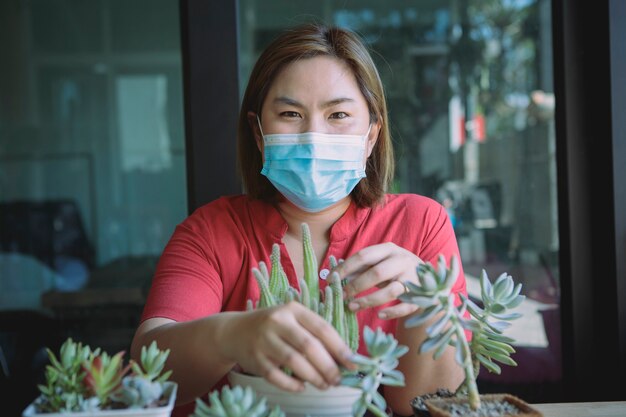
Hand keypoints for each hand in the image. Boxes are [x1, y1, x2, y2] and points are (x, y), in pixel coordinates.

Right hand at [223, 301, 355, 391]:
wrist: (235, 331)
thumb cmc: (273, 327)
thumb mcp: (292, 320)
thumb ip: (314, 334)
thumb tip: (344, 358)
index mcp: (293, 309)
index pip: (321, 328)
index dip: (339, 347)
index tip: (353, 363)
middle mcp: (278, 321)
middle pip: (309, 346)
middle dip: (328, 366)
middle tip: (338, 379)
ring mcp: (264, 340)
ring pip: (294, 361)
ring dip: (314, 377)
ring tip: (325, 385)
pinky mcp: (254, 358)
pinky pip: (276, 376)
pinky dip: (292, 385)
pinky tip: (302, 387)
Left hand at [333, 242, 422, 319]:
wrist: (429, 279)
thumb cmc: (394, 270)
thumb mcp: (379, 263)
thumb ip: (359, 268)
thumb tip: (333, 276)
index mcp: (388, 250)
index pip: (364, 256)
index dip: (345, 268)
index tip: (330, 279)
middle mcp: (402, 261)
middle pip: (377, 273)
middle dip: (356, 285)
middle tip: (341, 296)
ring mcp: (413, 279)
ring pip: (391, 291)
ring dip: (369, 300)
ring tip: (352, 307)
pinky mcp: (420, 296)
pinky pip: (405, 306)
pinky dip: (391, 312)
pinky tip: (379, 314)